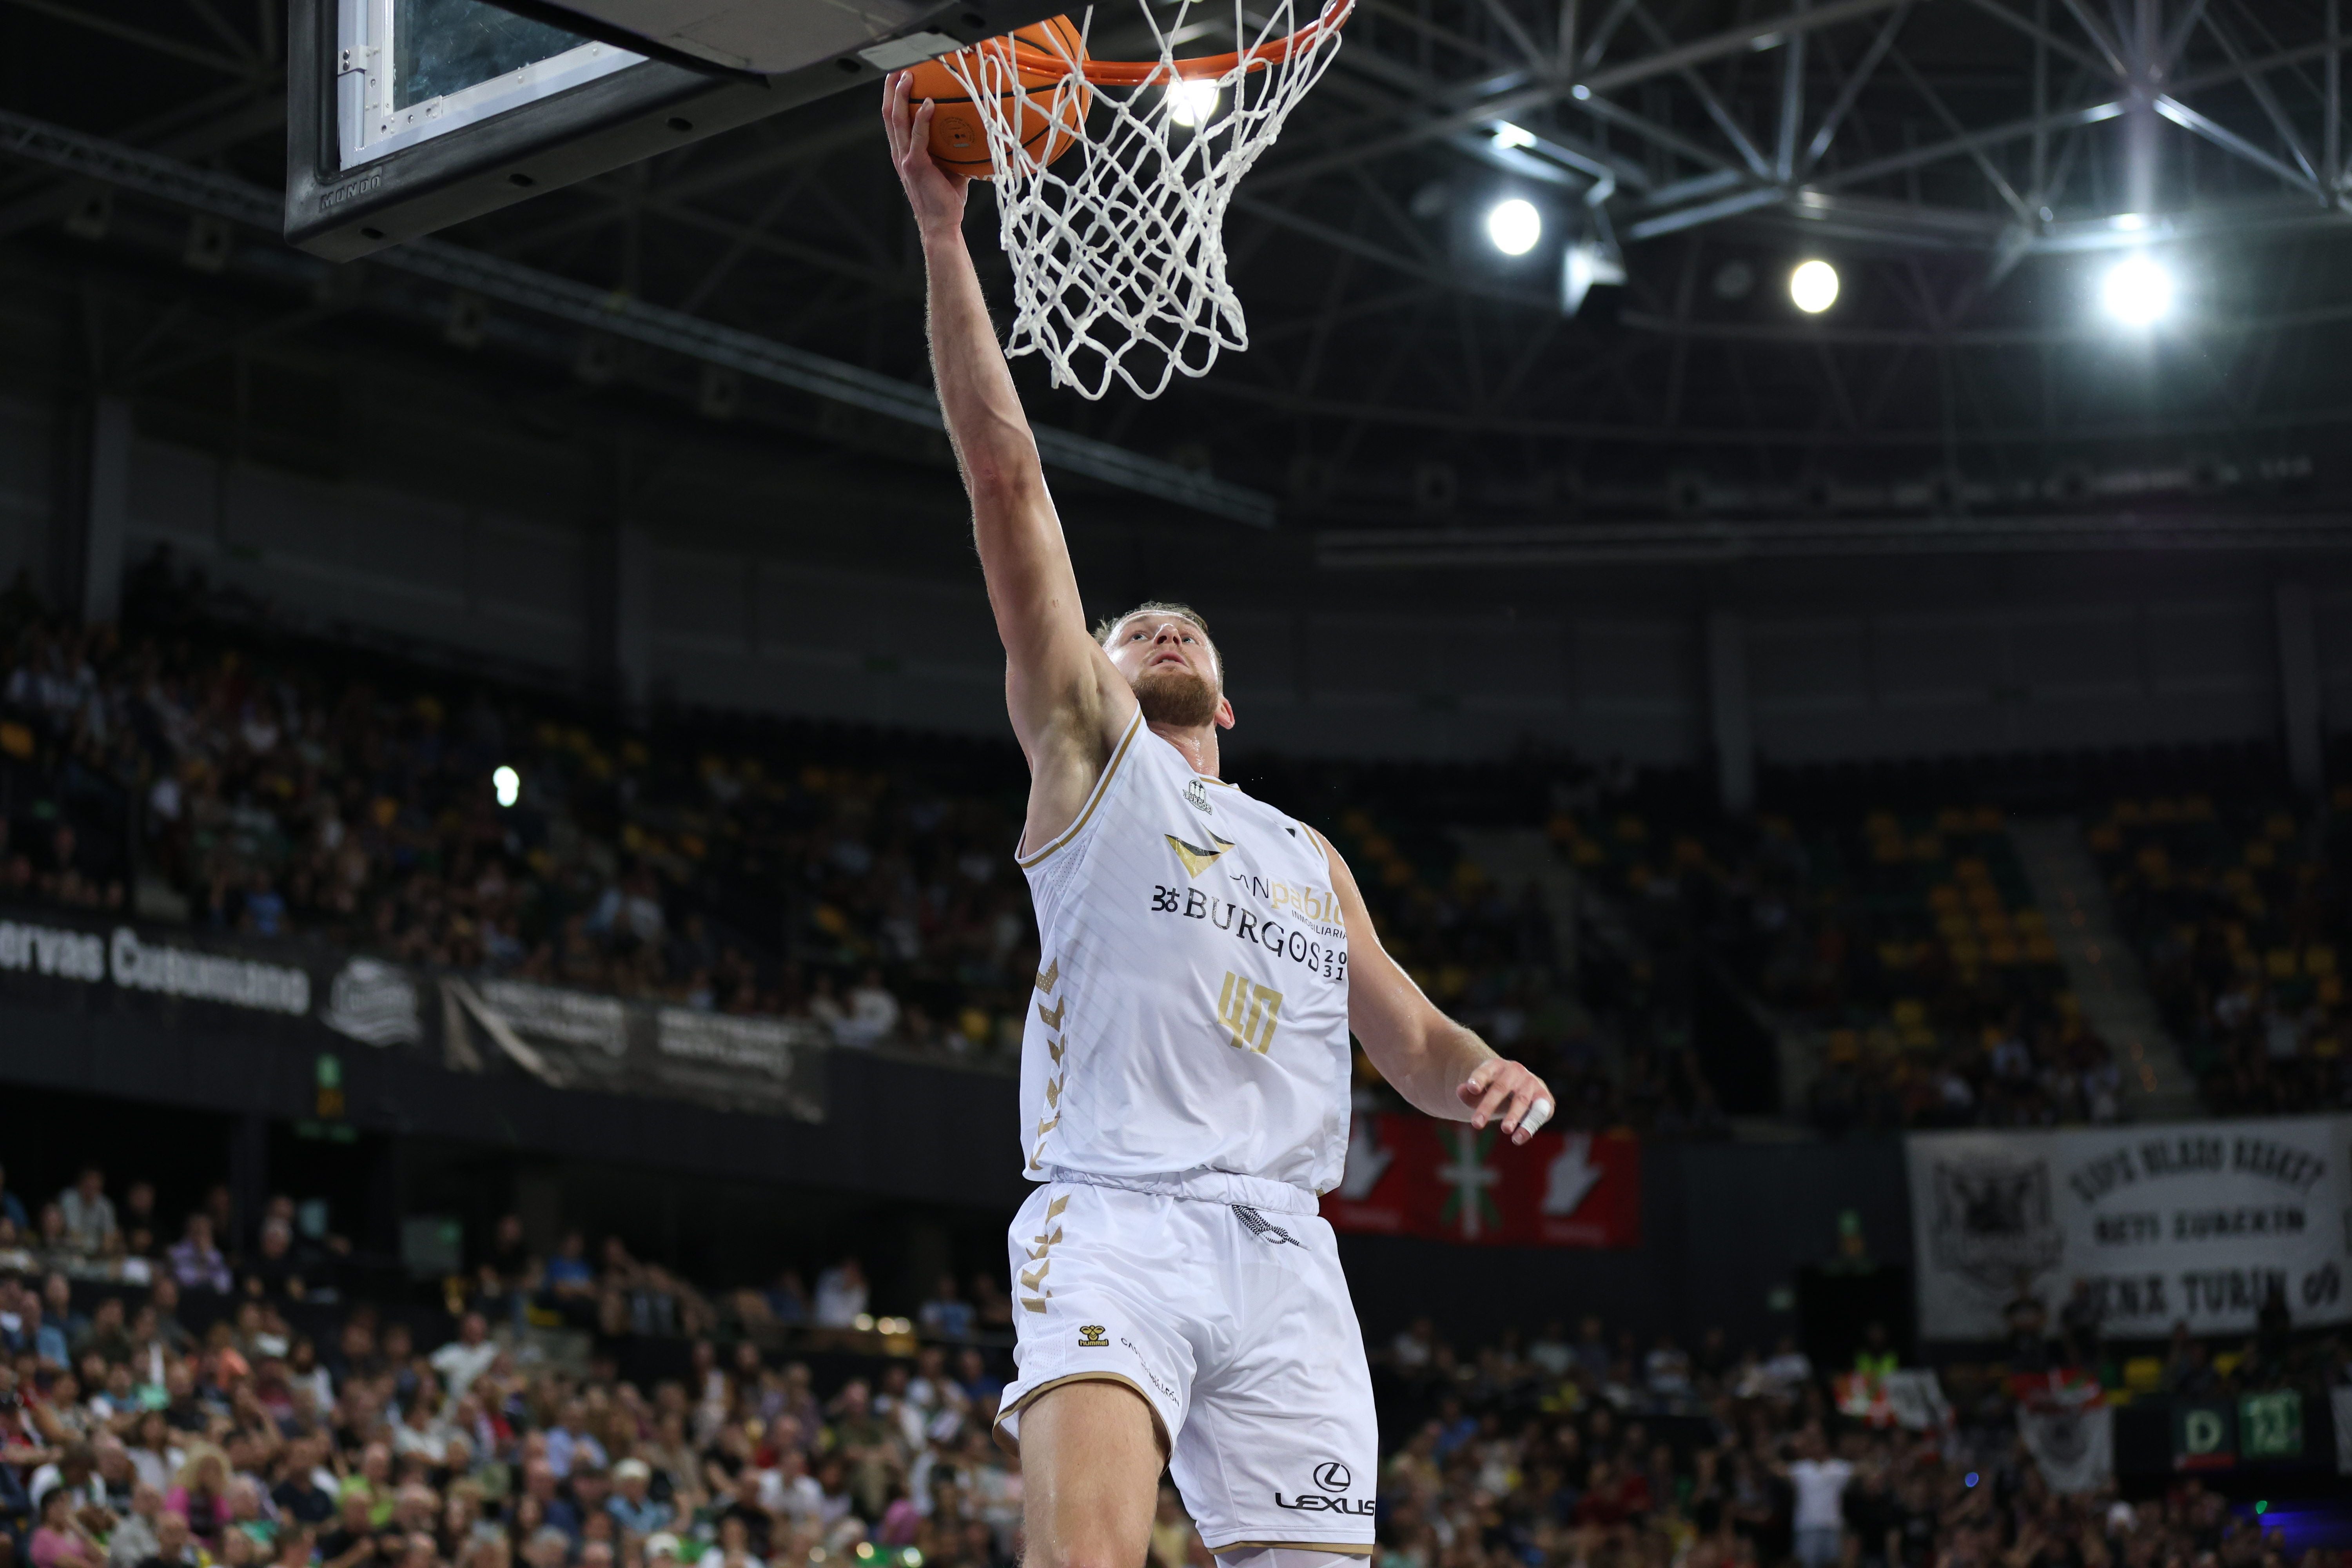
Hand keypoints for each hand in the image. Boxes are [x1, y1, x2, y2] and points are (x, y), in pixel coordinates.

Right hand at [882, 70, 970, 237]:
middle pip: (889, 114)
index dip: (892, 97)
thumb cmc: (947, 198)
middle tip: (898, 66)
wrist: (942, 224)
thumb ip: (953, 148)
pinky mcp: (916, 165)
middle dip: (891, 88)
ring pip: (897, 121)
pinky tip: (928, 103)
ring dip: (900, 96)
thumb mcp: (950, 167)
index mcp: (904, 153)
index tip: (899, 76)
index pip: (894, 119)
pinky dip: (922, 119)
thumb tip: (974, 131)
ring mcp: (906, 159)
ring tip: (907, 75)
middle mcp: (900, 153)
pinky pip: (917, 137)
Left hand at [1456, 1058, 1552, 1143]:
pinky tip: (1517, 1139)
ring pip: (1520, 1100)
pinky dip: (1528, 1126)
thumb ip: (1469, 1093)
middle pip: (1500, 1088)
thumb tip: (1460, 1090)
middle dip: (1488, 1106)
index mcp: (1496, 1066)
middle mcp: (1515, 1071)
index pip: (1485, 1071)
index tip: (1471, 1088)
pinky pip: (1538, 1113)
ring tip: (1504, 1130)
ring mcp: (1531, 1083)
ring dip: (1513, 1115)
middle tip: (1476, 1124)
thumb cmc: (1495, 1091)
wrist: (1521, 1087)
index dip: (1478, 1078)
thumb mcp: (1481, 1091)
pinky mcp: (1544, 1097)